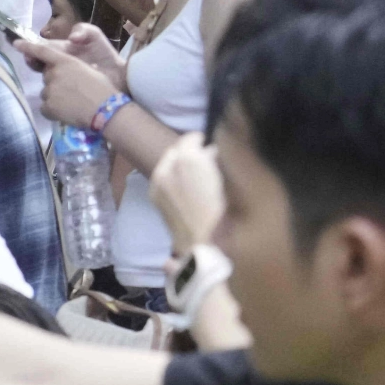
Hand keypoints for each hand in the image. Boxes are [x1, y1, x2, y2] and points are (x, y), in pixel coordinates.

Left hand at [15, 34, 116, 127]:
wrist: (107, 111)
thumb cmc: (104, 90)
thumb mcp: (89, 71)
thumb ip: (73, 69)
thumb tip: (69, 74)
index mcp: (65, 62)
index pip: (42, 51)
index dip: (28, 47)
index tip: (16, 44)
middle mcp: (53, 74)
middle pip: (47, 76)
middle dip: (55, 82)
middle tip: (72, 91)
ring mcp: (49, 90)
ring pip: (46, 93)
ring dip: (55, 97)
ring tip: (72, 103)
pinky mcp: (47, 107)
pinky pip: (46, 108)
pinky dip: (53, 111)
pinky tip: (67, 113)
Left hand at [150, 138, 224, 257]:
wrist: (205, 246)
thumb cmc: (226, 212)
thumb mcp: (230, 178)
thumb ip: (219, 158)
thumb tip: (212, 152)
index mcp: (186, 160)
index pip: (192, 138)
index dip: (204, 141)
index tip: (214, 146)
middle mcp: (166, 167)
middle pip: (177, 150)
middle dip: (191, 152)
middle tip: (208, 162)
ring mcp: (156, 183)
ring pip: (168, 163)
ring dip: (181, 165)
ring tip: (200, 177)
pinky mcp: (154, 197)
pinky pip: (163, 178)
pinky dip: (173, 178)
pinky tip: (189, 190)